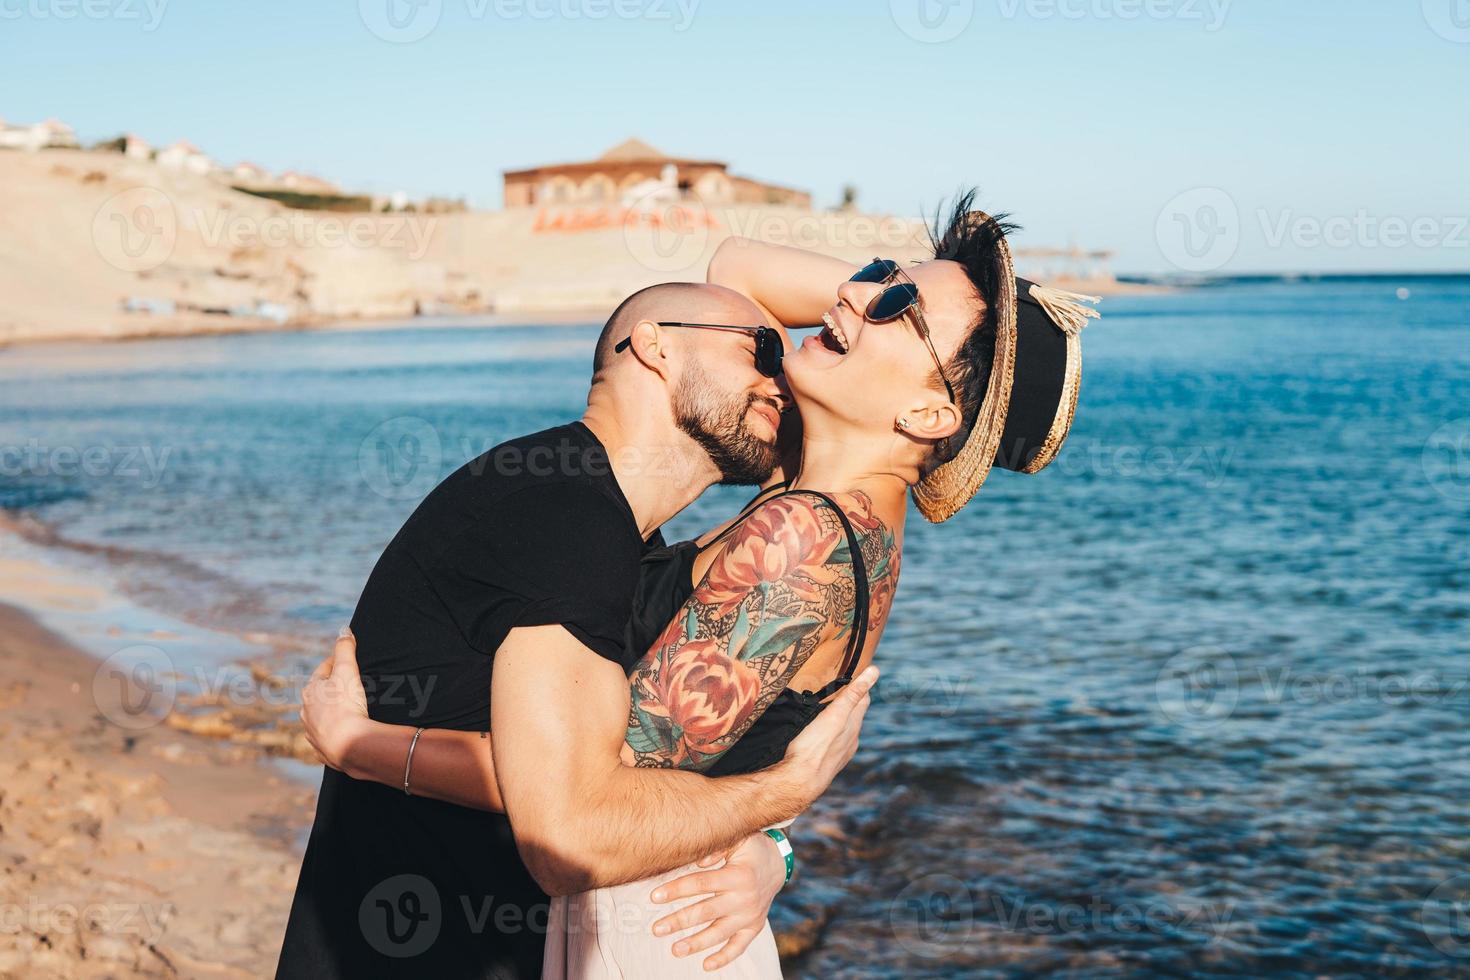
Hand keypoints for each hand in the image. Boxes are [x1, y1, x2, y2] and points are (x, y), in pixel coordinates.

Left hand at [300, 627, 371, 773]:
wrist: (348, 745)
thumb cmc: (346, 705)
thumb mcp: (347, 670)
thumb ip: (345, 648)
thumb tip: (343, 630)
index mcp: (310, 691)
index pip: (323, 670)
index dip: (336, 663)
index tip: (347, 660)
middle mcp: (307, 711)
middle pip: (320, 694)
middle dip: (333, 688)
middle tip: (350, 684)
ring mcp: (313, 731)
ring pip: (321, 716)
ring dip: (331, 711)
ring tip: (348, 709)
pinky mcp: (322, 749)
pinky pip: (327, 736)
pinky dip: (334, 732)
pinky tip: (343, 732)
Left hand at [649, 832, 785, 971]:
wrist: (777, 863)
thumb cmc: (751, 848)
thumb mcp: (738, 839)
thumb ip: (716, 848)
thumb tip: (697, 862)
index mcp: (738, 875)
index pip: (701, 884)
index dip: (677, 890)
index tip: (655, 897)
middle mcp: (744, 898)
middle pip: (706, 912)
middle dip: (679, 921)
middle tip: (657, 929)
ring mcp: (750, 916)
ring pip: (719, 933)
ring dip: (696, 943)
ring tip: (675, 949)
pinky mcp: (754, 927)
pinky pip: (739, 946)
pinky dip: (724, 958)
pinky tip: (706, 965)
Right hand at [778, 665, 877, 805]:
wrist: (800, 782)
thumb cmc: (815, 747)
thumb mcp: (836, 715)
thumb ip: (853, 694)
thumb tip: (875, 672)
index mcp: (853, 725)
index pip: (863, 700)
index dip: (862, 685)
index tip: (858, 673)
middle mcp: (850, 740)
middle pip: (854, 716)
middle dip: (850, 702)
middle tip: (840, 688)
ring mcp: (840, 753)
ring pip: (844, 731)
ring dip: (839, 719)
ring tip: (829, 709)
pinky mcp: (827, 762)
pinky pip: (832, 743)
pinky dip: (830, 734)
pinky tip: (820, 735)